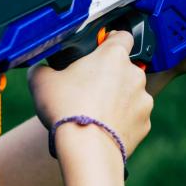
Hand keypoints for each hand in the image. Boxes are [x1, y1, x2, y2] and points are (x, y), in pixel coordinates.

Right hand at [28, 31, 152, 156]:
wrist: (86, 150)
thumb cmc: (67, 109)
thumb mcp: (42, 81)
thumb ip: (43, 68)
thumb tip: (40, 69)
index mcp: (114, 55)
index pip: (123, 35)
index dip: (111, 40)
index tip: (100, 49)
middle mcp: (134, 73)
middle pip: (124, 67)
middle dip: (110, 75)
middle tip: (89, 88)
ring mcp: (142, 98)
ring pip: (130, 93)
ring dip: (118, 98)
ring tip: (96, 112)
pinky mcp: (144, 122)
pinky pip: (134, 117)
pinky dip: (123, 121)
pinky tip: (104, 128)